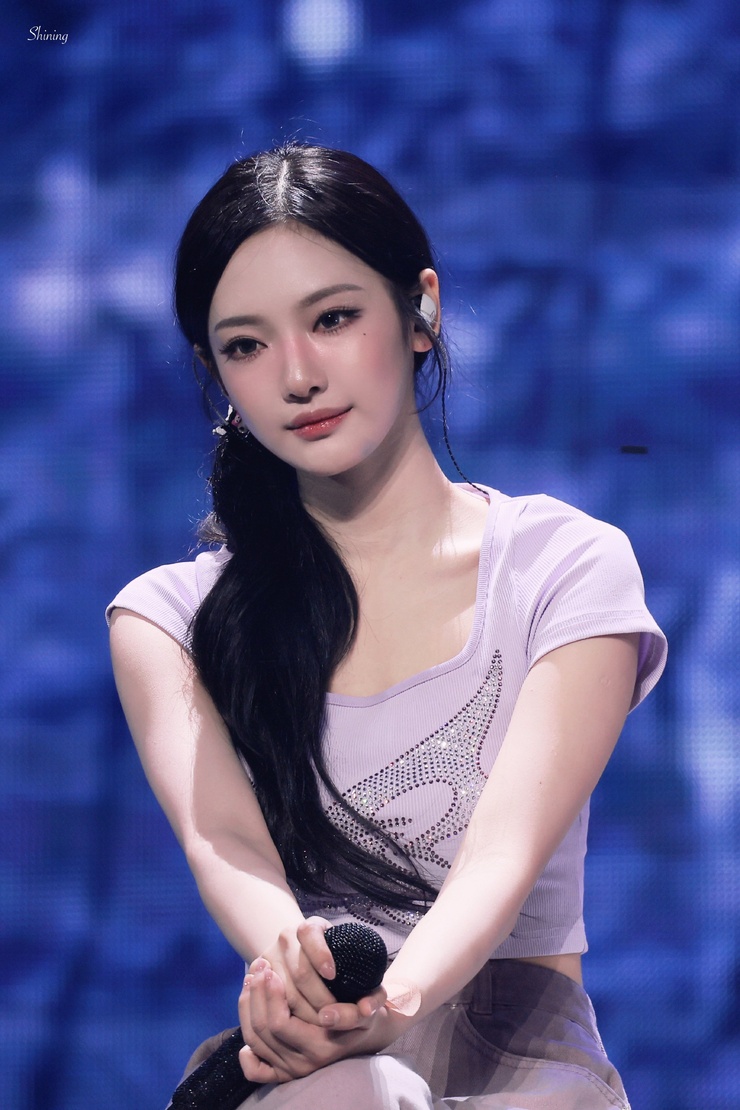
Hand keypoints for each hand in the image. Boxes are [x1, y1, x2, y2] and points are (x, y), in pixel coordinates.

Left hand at [238, 964, 397, 1082]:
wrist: (365, 1033)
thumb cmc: (364, 1012)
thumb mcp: (370, 1006)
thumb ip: (357, 1011)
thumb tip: (326, 1016)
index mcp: (321, 1047)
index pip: (280, 1024)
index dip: (270, 995)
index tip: (270, 970)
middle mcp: (303, 1064)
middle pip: (263, 1029)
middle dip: (257, 994)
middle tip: (259, 968)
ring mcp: (290, 1070)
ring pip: (254, 1041)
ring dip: (248, 1005)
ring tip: (252, 977)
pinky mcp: (282, 1073)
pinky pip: (254, 1068)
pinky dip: (245, 1048)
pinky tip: (248, 1013)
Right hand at [250, 917, 384, 1025]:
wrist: (300, 957)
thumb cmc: (339, 968)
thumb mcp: (354, 970)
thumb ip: (370, 991)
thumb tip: (366, 1011)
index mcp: (311, 927)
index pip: (310, 933)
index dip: (320, 954)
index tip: (332, 974)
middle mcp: (286, 938)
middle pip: (300, 971)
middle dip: (319, 999)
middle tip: (334, 1019)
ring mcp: (269, 956)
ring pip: (284, 991)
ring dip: (305, 1014)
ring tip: (322, 1029)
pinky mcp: (258, 977)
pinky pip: (270, 1001)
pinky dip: (285, 1017)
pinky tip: (301, 1029)